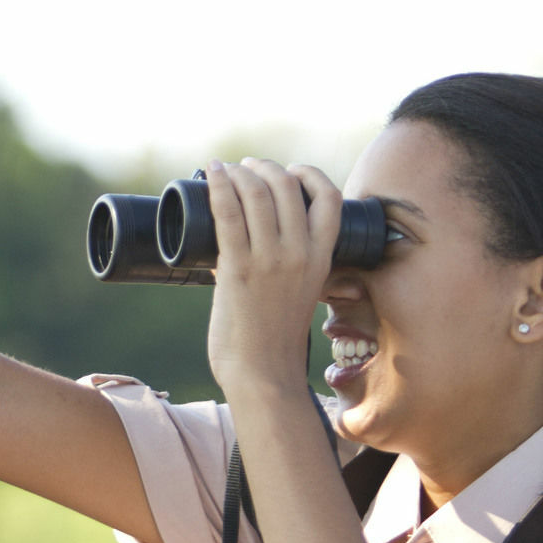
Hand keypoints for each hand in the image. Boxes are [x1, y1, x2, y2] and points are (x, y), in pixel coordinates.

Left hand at [203, 158, 343, 394]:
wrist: (263, 375)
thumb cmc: (274, 341)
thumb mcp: (299, 294)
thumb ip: (286, 268)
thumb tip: (248, 244)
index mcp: (322, 259)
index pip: (330, 198)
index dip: (311, 174)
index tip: (291, 171)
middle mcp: (300, 254)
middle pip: (288, 186)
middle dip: (265, 168)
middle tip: (247, 167)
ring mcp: (270, 260)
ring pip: (258, 193)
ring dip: (240, 172)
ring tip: (227, 169)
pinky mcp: (238, 268)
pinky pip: (229, 214)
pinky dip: (219, 186)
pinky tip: (212, 173)